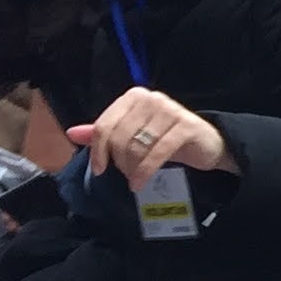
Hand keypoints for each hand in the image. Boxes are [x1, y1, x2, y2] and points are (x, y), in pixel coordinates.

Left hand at [70, 87, 230, 190]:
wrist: (207, 145)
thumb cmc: (166, 139)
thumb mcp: (133, 135)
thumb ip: (104, 133)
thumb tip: (72, 132)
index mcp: (135, 97)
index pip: (105, 125)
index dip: (98, 150)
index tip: (99, 169)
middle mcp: (152, 98)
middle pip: (119, 137)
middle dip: (119, 161)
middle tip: (126, 174)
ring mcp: (170, 110)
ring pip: (136, 146)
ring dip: (132, 168)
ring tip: (135, 178)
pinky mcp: (186, 125)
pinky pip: (157, 152)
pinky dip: (145, 171)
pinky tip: (139, 183)